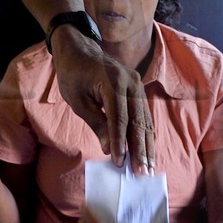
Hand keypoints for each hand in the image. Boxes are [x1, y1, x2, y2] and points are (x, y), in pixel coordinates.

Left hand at [49, 31, 153, 172]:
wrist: (80, 50)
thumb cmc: (74, 75)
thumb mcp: (77, 100)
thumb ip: (96, 123)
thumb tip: (109, 149)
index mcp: (113, 81)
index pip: (119, 118)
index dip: (120, 142)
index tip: (120, 162)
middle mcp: (131, 82)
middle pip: (138, 120)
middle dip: (140, 148)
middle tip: (142, 172)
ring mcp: (137, 85)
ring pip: (145, 120)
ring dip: (147, 145)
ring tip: (149, 167)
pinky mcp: (139, 90)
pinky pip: (145, 115)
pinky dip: (147, 134)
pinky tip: (149, 151)